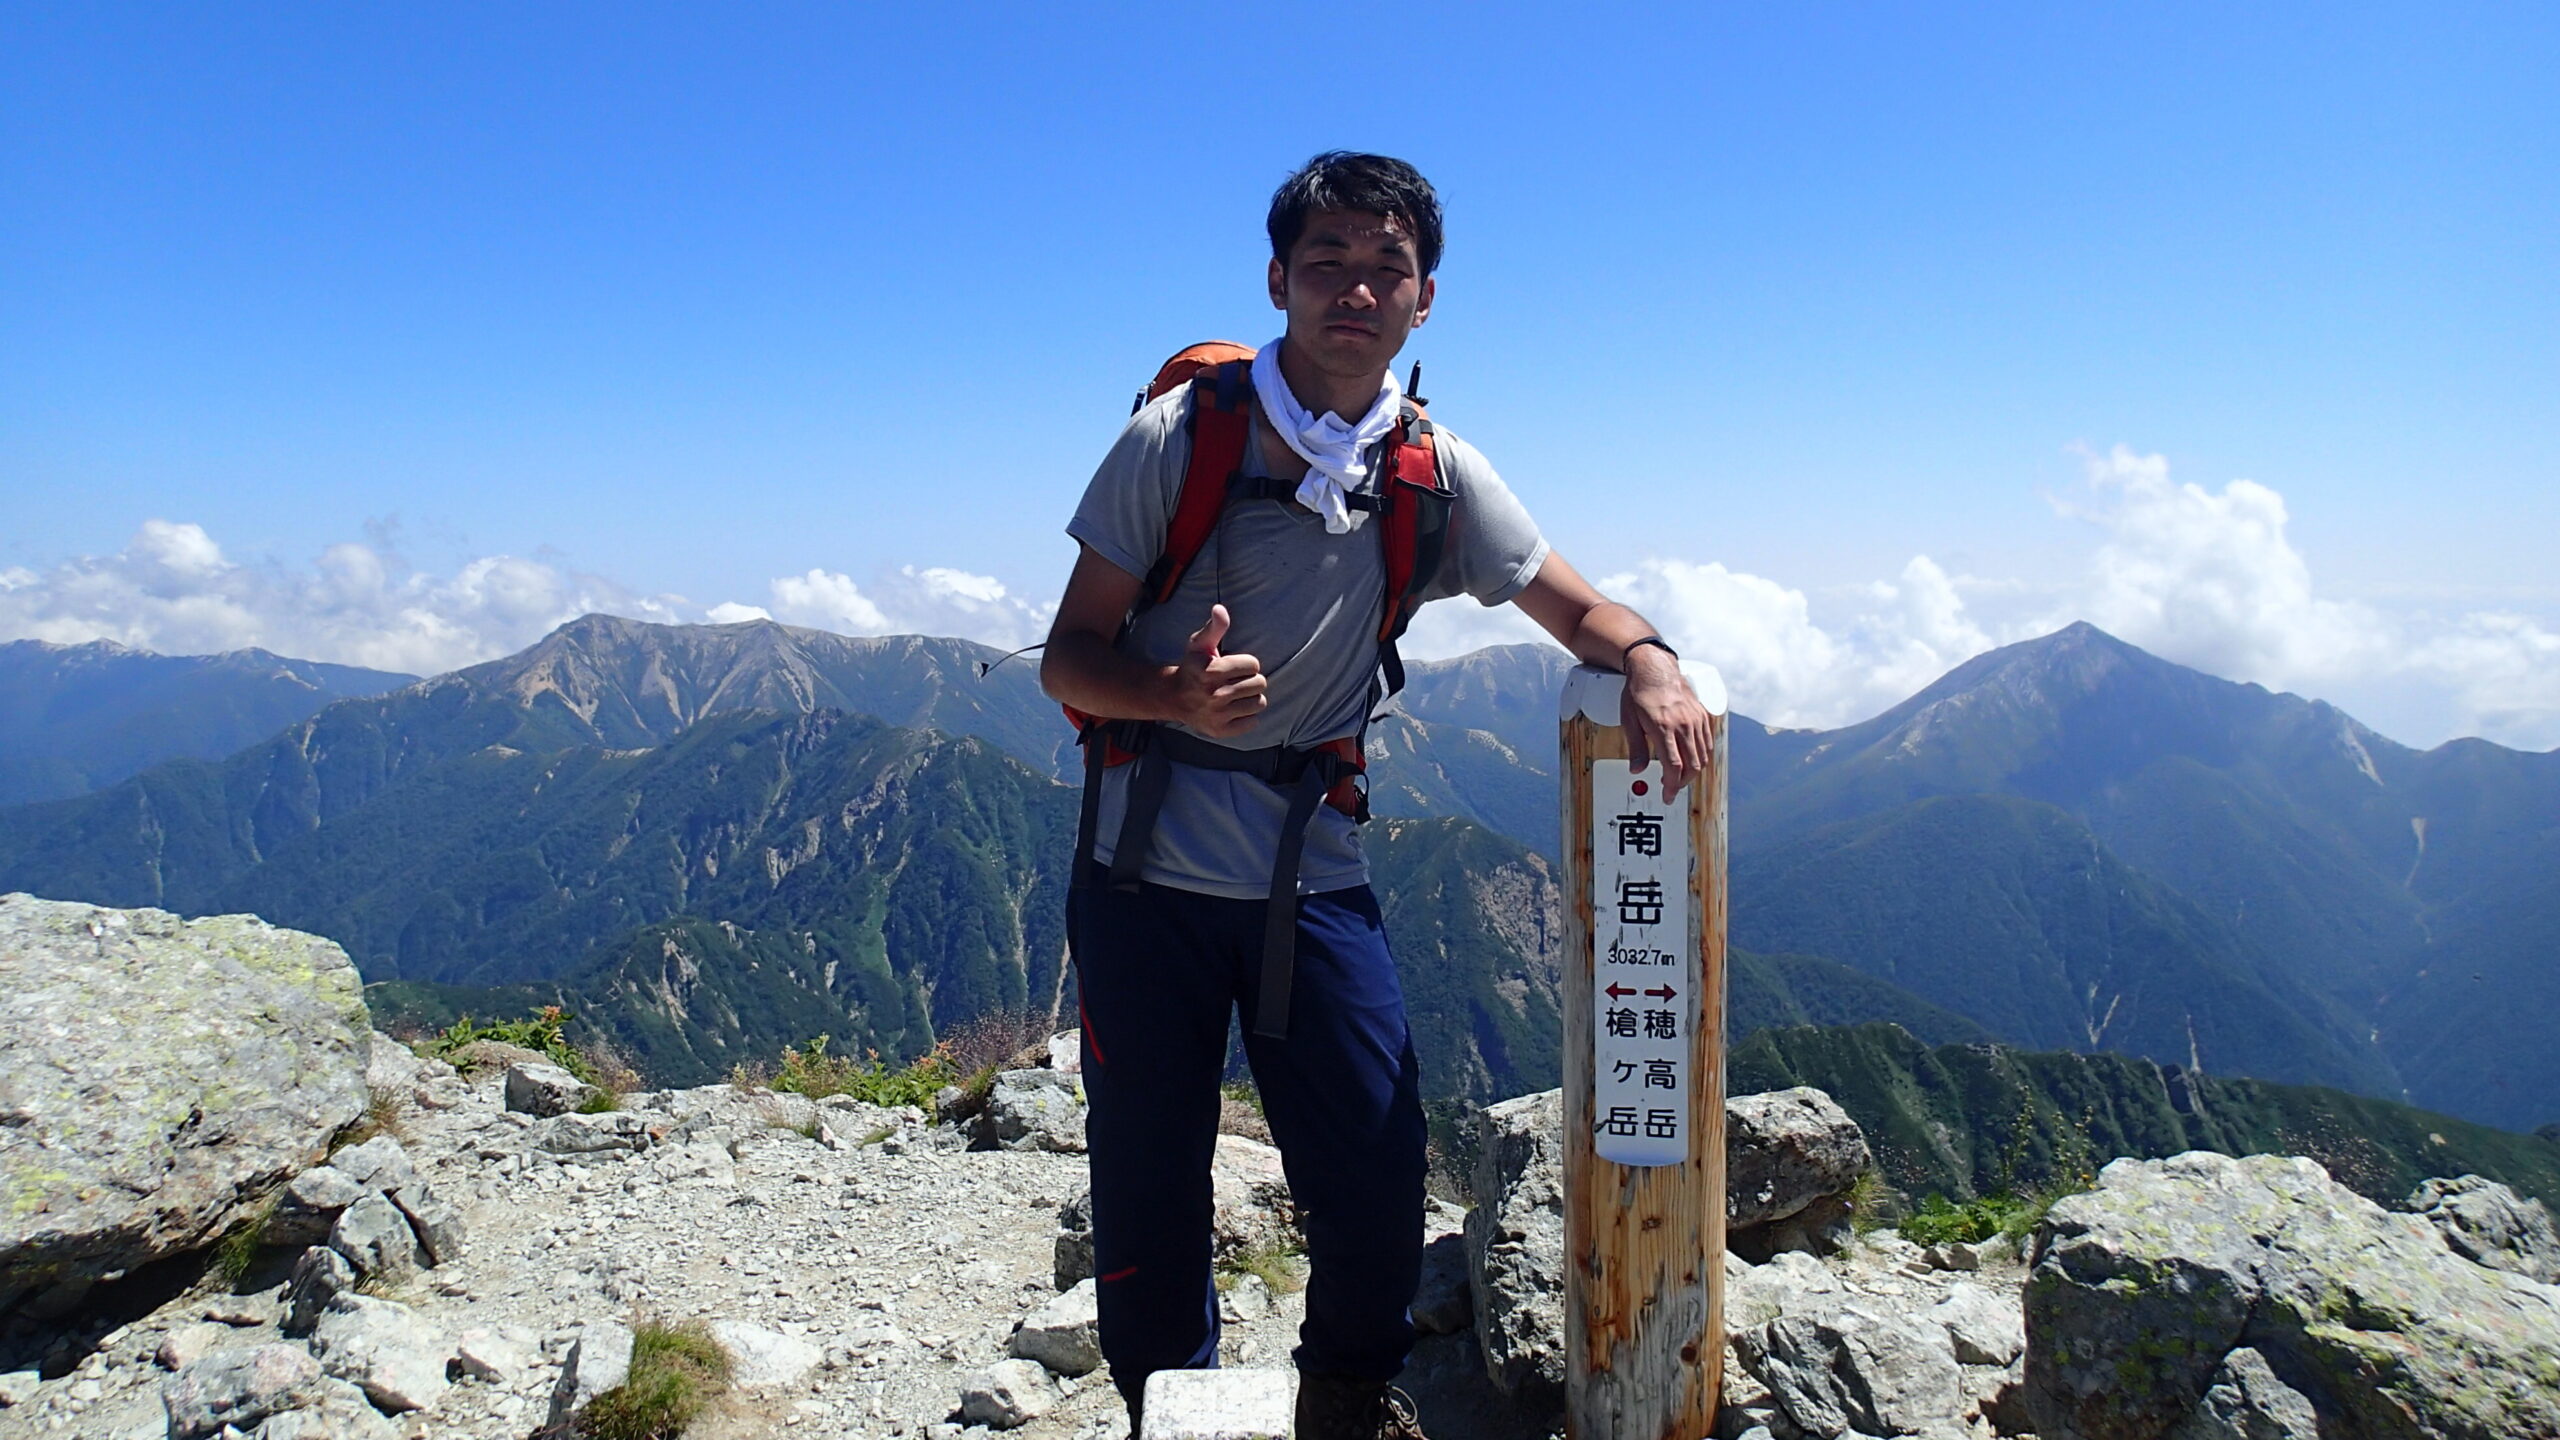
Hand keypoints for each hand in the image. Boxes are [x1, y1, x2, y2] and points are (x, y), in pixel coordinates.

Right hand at [1166, 605, 1267, 736]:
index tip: (1232, 667)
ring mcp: (1218, 715)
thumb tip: (1220, 608)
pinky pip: (1253, 722)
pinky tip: (1233, 709)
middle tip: (1236, 681)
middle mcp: (1215, 695)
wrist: (1173, 698)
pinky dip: (1247, 716)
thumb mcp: (1199, 644)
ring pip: (1259, 703)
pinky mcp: (1221, 731)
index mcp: (1211, 672)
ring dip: (1251, 697)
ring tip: (1236, 694)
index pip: (1254, 665)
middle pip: (1260, 684)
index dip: (1246, 664)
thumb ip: (1214, 627)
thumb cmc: (1193, 667)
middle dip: (1250, 680)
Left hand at [1623, 647, 1712, 799]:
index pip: (1673, 766)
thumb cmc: (1639, 693)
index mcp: (1663, 727)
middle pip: (1692, 765)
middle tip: (1672, 788)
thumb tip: (1636, 770)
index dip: (1672, 785)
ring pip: (1702, 756)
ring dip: (1692, 771)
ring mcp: (1695, 719)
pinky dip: (1702, 756)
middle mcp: (1683, 724)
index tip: (1668, 795)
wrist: (1655, 668)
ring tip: (1680, 777)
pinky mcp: (1702, 715)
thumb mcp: (1630, 720)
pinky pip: (1707, 742)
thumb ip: (1636, 747)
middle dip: (1682, 782)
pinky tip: (1692, 760)